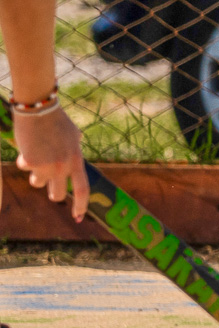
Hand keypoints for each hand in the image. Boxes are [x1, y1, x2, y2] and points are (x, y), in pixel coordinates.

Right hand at [12, 105, 88, 219]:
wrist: (39, 110)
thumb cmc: (56, 121)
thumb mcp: (74, 137)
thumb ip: (74, 152)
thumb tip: (74, 164)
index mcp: (77, 160)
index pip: (83, 189)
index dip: (81, 205)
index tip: (79, 217)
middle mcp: (64, 166)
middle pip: (58, 195)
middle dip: (53, 193)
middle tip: (49, 186)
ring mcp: (47, 166)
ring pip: (38, 183)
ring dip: (36, 172)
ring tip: (38, 153)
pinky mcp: (30, 162)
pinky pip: (25, 167)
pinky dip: (24, 159)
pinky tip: (28, 145)